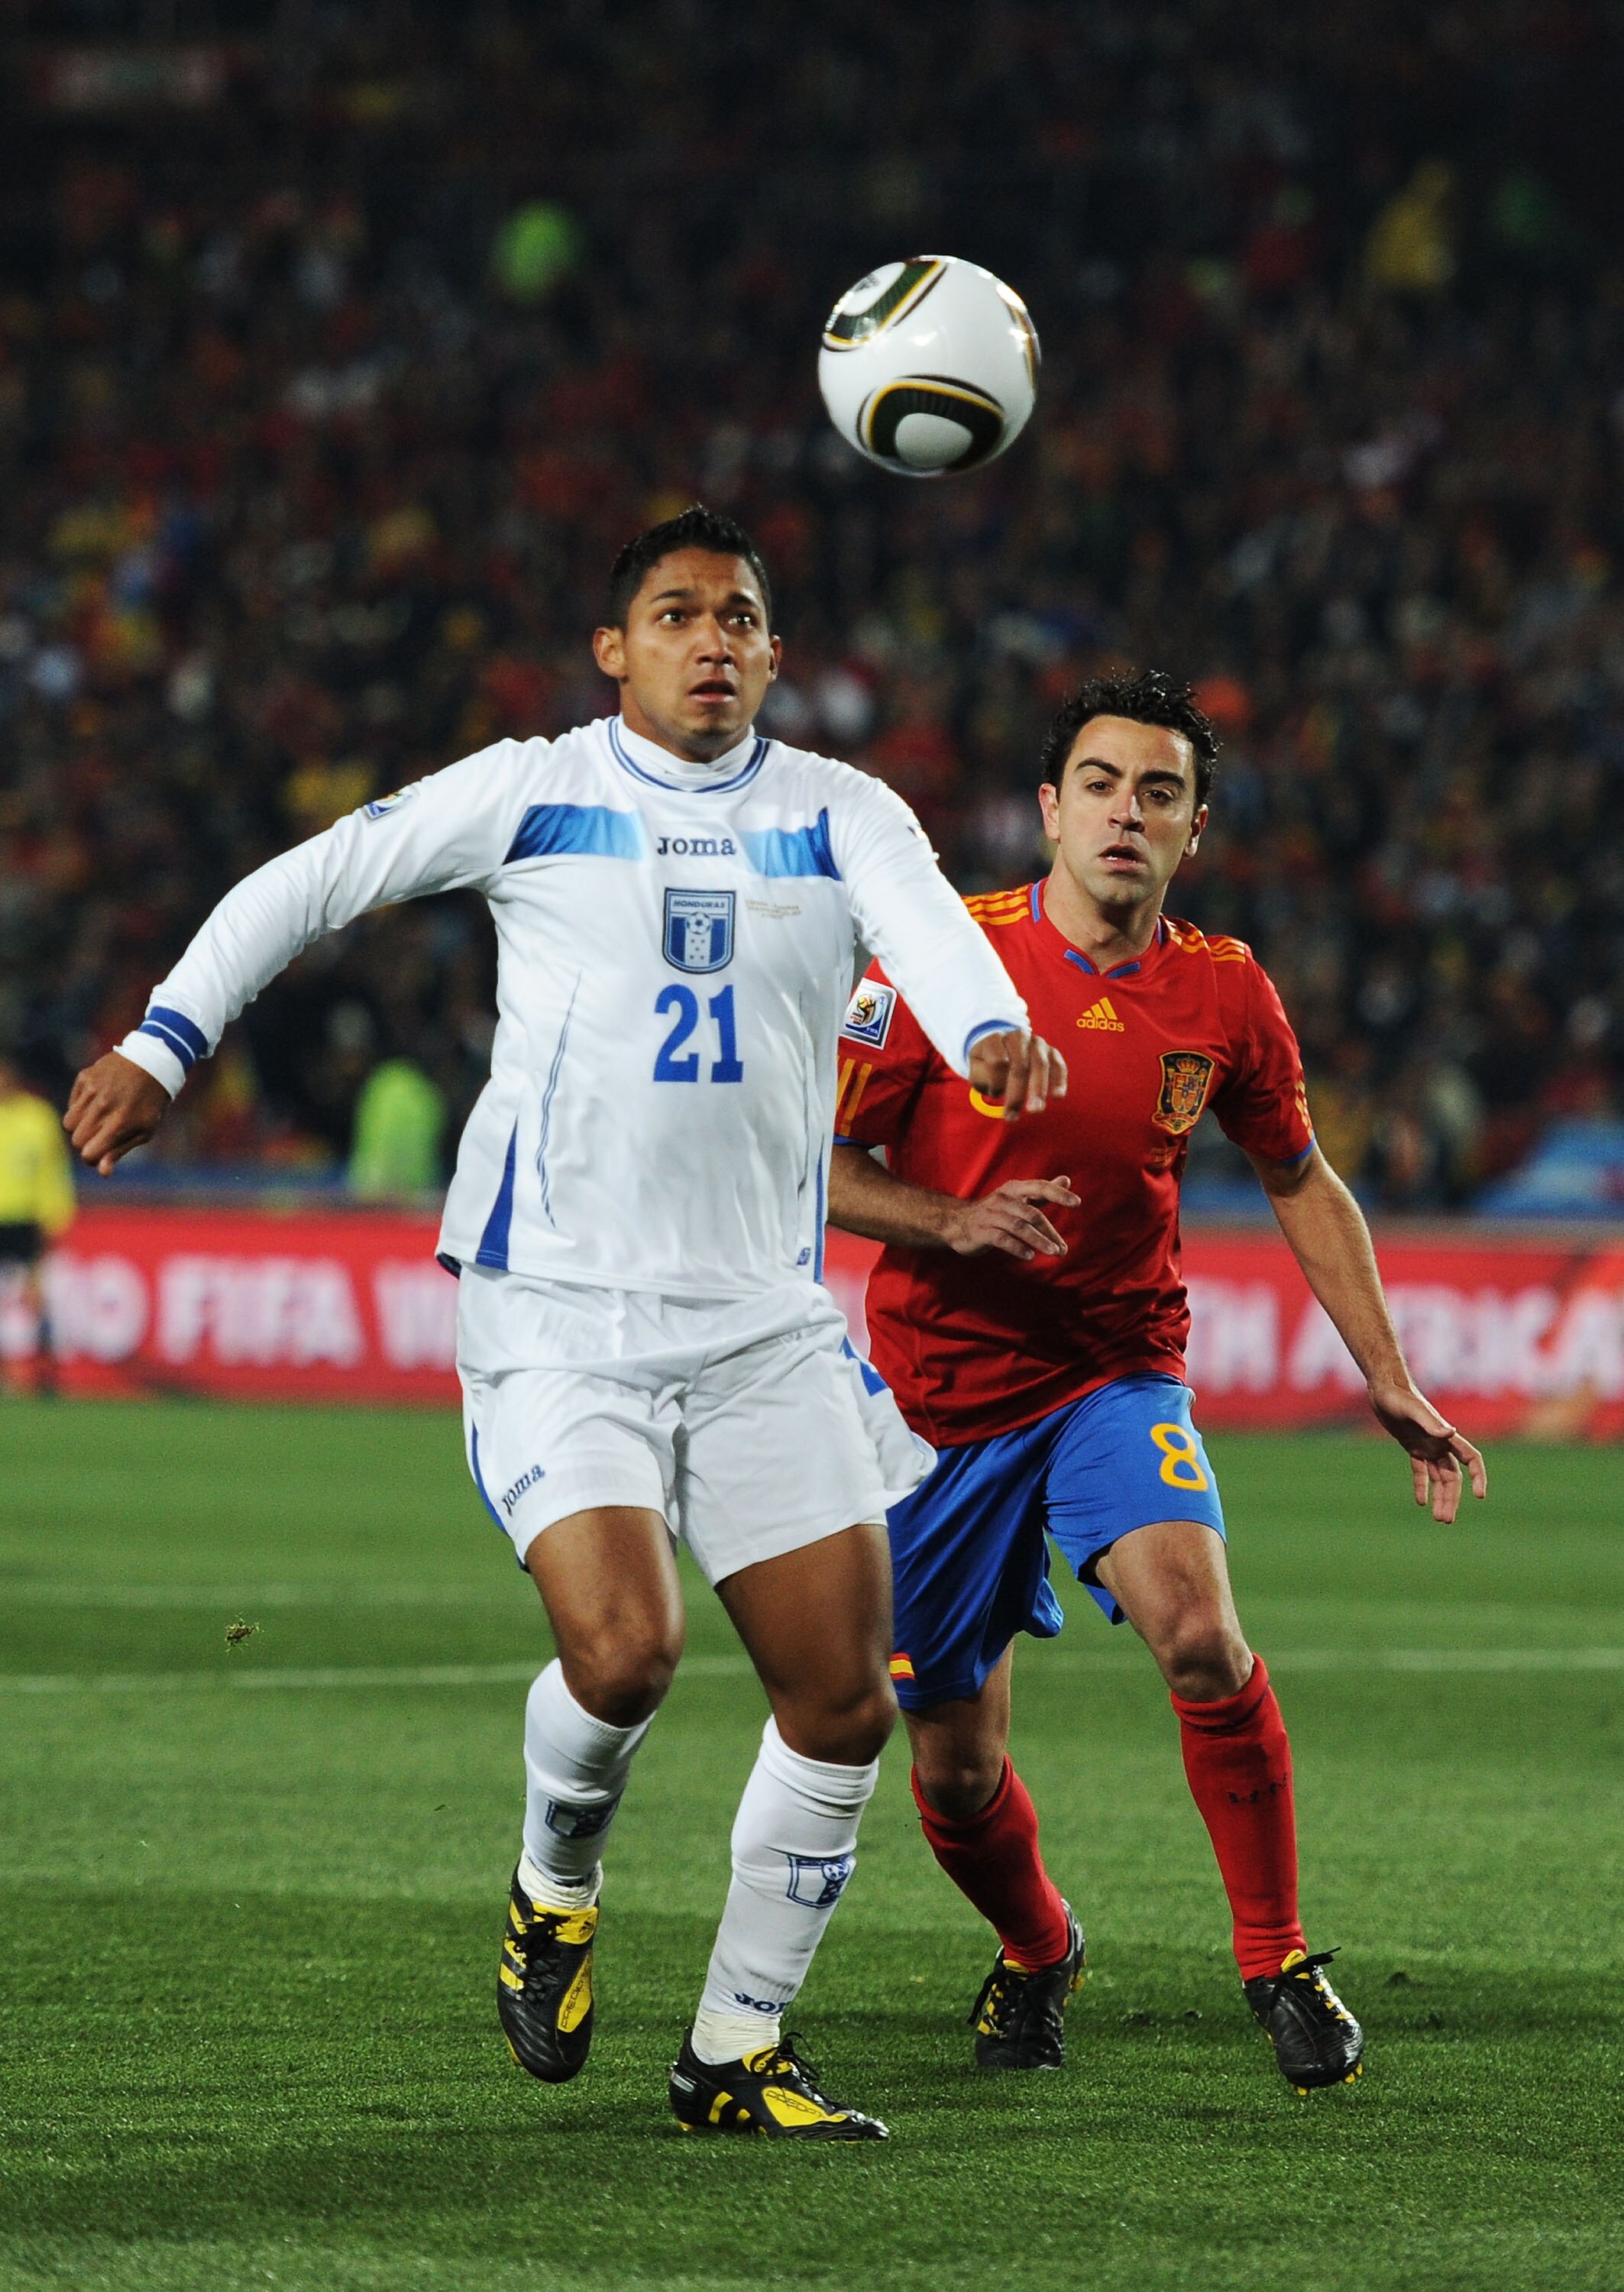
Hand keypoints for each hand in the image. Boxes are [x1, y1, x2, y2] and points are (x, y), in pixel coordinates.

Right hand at [65, 1052, 171, 1175]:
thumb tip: (102, 1172)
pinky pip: (71, 1104)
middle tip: (101, 1135)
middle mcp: (103, 1107)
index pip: (88, 1154)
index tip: (101, 1153)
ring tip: (97, 1119)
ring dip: (79, 1127)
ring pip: (68, 1123)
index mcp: (120, 1123)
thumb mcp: (145, 1130)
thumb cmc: (151, 1102)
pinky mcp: (84, 1078)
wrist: (153, 1062)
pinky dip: (80, 1108)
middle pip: (76, 1141)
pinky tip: (97, 1101)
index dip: (93, 1158)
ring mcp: (91, 1091)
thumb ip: (120, 1150)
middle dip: (86, 1143)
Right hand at [942, 1176, 1081, 1260]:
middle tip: (1063, 1249)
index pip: (1039, 1187)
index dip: (1058, 1193)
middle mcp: (1003, 1199)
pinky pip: (1002, 1239)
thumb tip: (1067, 1179)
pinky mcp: (981, 1231)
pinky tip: (1029, 1256)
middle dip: (1049, 1232)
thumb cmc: (995, 1211)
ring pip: (1018, 1227)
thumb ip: (1042, 1192)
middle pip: (1031, 1213)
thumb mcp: (1018, 1199)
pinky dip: (1017, 1247)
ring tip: (1053, 1252)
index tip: (1077, 1202)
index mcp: (1014, 1189)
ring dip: (1038, 1240)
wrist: (957, 1223)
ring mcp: (990, 1215)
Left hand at [966, 1030, 1068, 1120]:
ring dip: (1038, 1089)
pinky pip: (1058, 1065)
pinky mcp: (1052, 1052)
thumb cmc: (987, 1066)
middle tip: (1014, 1115)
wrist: (1003, 1049)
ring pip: (1040, 1064)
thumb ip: (983, 1078)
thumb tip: (1000, 1088)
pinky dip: (1059, 1080)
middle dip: (1017, 1092)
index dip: (996, 1081)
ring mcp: (1037, 1043)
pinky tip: (1058, 1096)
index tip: (994, 1095)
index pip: (997, 1060)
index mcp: (996, 1039)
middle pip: (1020, 1064)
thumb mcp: (977, 1070)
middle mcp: (1018, 1038)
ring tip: (1035, 1110)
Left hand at [1367, 1380, 1487, 1523]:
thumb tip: (1450, 1433)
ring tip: (1439, 1518)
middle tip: (1445, 1520)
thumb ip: (1431, 1423)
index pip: (1471, 1458)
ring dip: (1440, 1497)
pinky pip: (1420, 1471)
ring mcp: (1427, 1445)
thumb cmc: (1397, 1396)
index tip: (1479, 1496)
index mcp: (1446, 1436)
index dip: (1479, 1476)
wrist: (1383, 1387)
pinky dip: (1422, 1486)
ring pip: (1439, 1477)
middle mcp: (1440, 1443)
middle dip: (1452, 1498)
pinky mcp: (1412, 1446)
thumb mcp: (1411, 1410)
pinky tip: (1421, 1503)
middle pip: (1453, 1476)